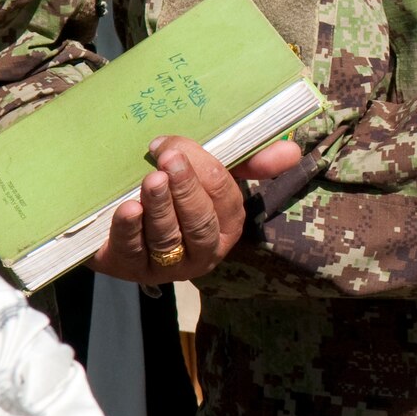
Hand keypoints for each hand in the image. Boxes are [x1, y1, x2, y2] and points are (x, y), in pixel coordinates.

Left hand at [91, 134, 246, 283]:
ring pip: (168, 237)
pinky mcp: (132, 269)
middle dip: (187, 188)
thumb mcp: (212, 177)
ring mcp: (168, 265)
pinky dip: (130, 229)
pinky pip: (132, 250)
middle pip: (200, 221)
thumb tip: (293, 150)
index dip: (202, 168)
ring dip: (161, 206)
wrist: (123, 223)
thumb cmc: (177, 194)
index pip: (224, 197)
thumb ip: (251, 163)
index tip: (175, 146)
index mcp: (227, 226)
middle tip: (169, 159)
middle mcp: (203, 252)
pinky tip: (128, 209)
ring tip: (152, 180)